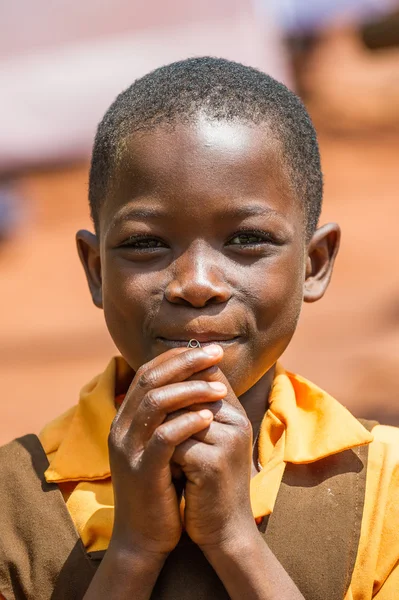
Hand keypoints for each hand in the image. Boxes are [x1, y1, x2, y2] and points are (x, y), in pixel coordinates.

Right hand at [108, 345, 227, 557]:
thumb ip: (170, 417)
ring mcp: (128, 449)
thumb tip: (199, 384)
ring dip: (190, 390)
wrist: (144, 539)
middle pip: (151, 380)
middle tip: (216, 353)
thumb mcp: (162, 447)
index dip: (177, 357)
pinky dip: (187, 422)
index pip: (148, 373)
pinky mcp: (141, 471)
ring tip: (219, 388)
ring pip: (156, 403)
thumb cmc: (161, 488)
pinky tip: (209, 417)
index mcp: (125, 419)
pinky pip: (164, 437)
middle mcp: (121, 429)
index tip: (206, 350)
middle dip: (185, 362)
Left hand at [172, 355, 254, 549]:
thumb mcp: (208, 442)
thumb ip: (196, 412)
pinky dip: (164, 456)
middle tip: (150, 422)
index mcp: (236, 414)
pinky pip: (175, 444)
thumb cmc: (209, 484)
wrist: (225, 531)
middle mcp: (237, 422)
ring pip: (178, 417)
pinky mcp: (213, 465)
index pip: (208, 375)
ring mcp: (227, 442)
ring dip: (162, 431)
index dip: (181, 373)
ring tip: (158, 450)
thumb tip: (166, 378)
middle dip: (167, 405)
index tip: (158, 384)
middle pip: (191, 392)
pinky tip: (166, 471)